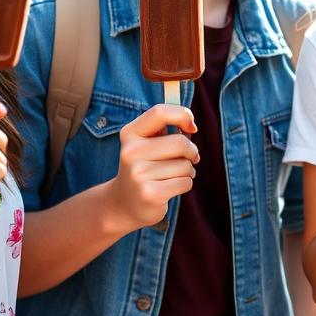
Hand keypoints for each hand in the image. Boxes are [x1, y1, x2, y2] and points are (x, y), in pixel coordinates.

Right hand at [109, 105, 198, 230]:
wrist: (124, 203)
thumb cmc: (145, 167)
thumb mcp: (147, 143)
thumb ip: (166, 128)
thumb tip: (191, 125)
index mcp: (130, 134)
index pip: (160, 112)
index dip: (182, 115)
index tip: (191, 126)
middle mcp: (130, 152)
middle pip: (180, 142)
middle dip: (191, 151)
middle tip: (190, 158)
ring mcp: (138, 174)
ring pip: (185, 165)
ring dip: (187, 170)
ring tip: (173, 175)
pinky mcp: (149, 194)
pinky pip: (185, 182)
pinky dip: (185, 183)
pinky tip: (171, 187)